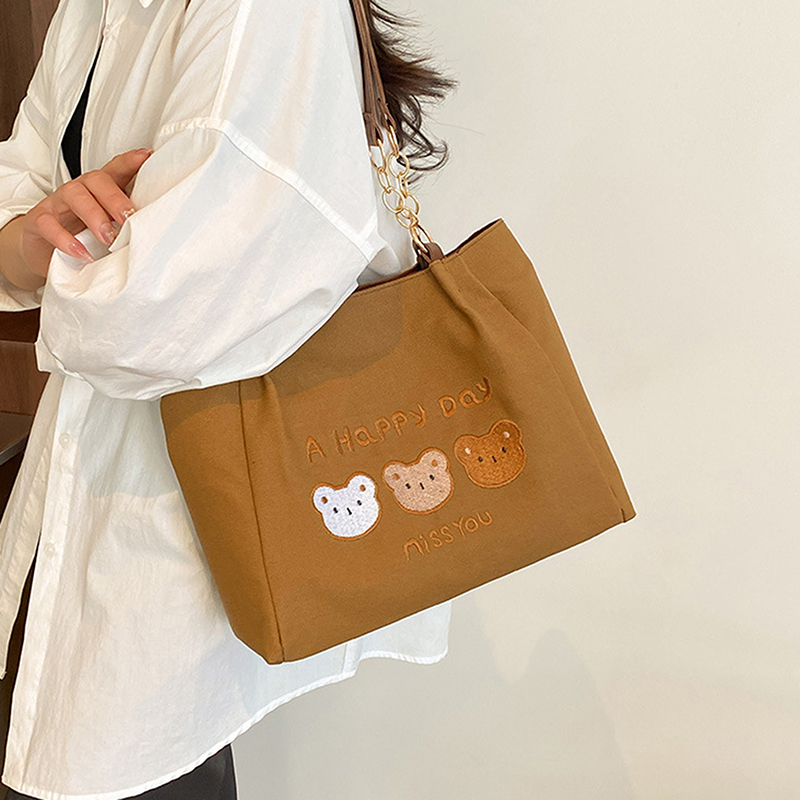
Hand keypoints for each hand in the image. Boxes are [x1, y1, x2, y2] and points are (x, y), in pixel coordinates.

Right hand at [19, 147, 153, 279]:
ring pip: (74, 196)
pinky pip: (49, 224)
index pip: (115, 169)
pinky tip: (82, 253)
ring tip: (108, 238)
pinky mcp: (39, 221)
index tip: (149, 156)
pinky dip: (66, 239)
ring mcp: (58, 203)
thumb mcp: (108, 227)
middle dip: (116, 199)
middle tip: (129, 219)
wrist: (45, 253)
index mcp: (99, 189)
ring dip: (94, 216)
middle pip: (97, 180)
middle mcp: (79, 190)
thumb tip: (159, 230)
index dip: (130, 162)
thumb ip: (127, 223)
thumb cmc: (83, 236)